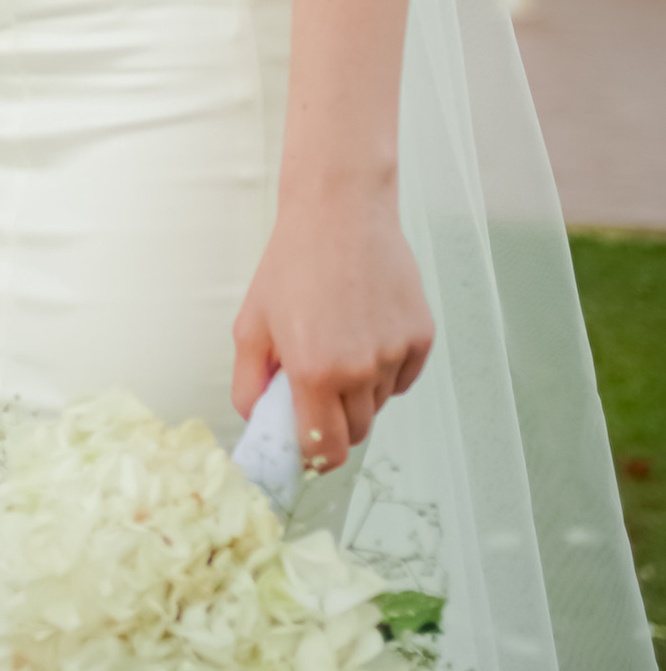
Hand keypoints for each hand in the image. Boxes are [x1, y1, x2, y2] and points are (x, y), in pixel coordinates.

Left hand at [231, 183, 432, 468]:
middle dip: (335, 423)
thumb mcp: (251, 324)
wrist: (341, 212)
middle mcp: (361, 370)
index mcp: (314, 372)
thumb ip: (250, 384)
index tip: (307, 449)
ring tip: (340, 342)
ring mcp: (395, 354)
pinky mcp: (421, 337)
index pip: (325, 450)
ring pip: (379, 403)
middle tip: (317, 388)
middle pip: (356, 432)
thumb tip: (258, 423)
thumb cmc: (291, 265)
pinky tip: (366, 332)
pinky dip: (386, 371)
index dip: (315, 458)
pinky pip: (403, 378)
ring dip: (359, 392)